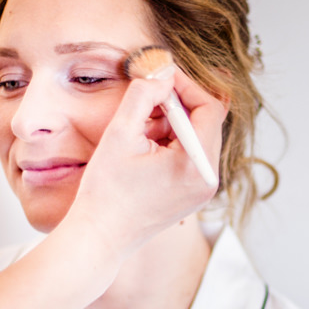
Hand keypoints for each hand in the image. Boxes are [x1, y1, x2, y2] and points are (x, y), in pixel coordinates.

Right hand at [67, 65, 226, 255]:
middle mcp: (209, 180)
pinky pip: (190, 156)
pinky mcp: (192, 195)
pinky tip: (142, 149)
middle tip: (146, 100)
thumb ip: (144, 94)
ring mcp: (202, 190)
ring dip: (170, 125)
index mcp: (198, 165)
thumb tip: (163, 72)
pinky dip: (170, 144)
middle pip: (206, 122)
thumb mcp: (120, 132)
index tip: (160, 75)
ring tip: (137, 132)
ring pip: (196, 138)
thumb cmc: (106, 191)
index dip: (185, 85)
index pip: (208, 108)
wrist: (99, 237)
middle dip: (177, 105)